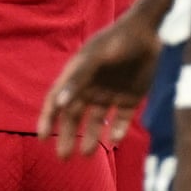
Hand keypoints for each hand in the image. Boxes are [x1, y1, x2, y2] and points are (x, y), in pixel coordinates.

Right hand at [37, 7, 162, 157]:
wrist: (149, 32)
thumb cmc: (117, 41)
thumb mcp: (95, 58)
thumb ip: (77, 79)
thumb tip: (57, 103)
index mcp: (76, 75)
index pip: (57, 99)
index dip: (47, 118)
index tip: (41, 137)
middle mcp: (90, 86)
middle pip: (74, 115)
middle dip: (67, 135)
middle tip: (63, 157)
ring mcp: (109, 93)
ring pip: (95, 121)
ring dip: (89, 138)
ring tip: (85, 154)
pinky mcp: (129, 98)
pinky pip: (120, 120)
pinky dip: (117, 131)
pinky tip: (113, 141)